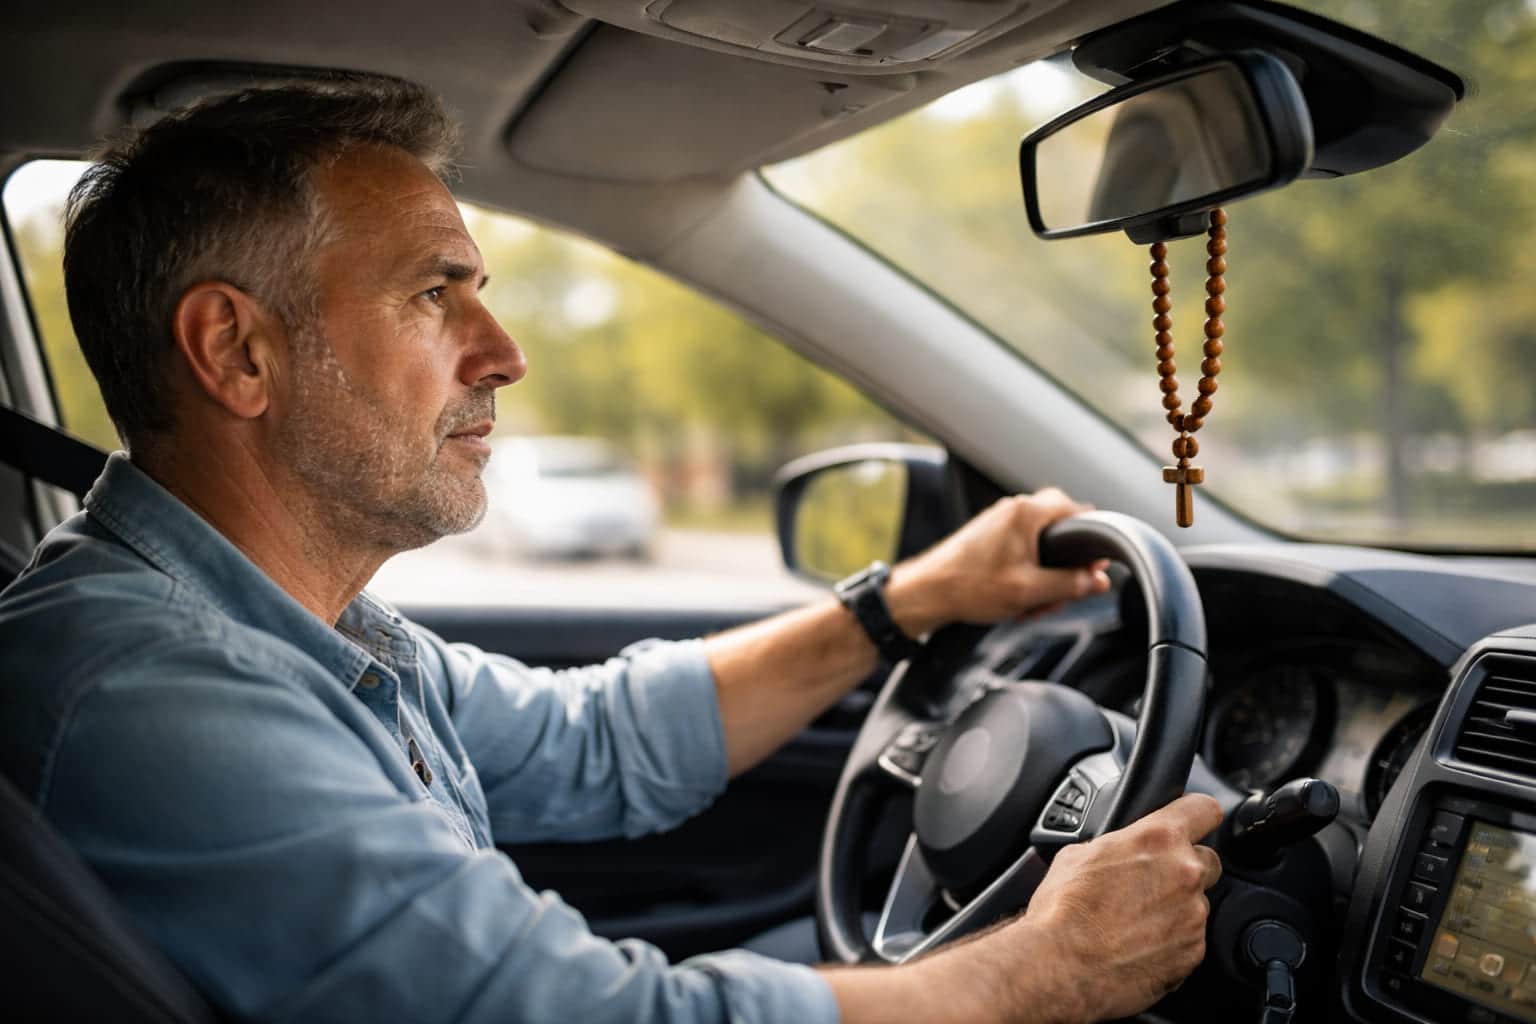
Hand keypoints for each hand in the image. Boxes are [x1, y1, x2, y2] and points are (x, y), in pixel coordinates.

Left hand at [885, 488, 1110, 635]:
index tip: (1092, 564)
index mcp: (1025, 513)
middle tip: (1055, 595)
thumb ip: (1071, 584)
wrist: (927, 592)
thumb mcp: (1030, 591)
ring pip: (1038, 546)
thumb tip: (1099, 580)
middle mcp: (1012, 510)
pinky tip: (1014, 600)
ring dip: (1041, 577)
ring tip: (1029, 604)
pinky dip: (1023, 575)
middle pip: (1058, 531)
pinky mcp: (988, 537)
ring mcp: (998, 522)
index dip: (1089, 538)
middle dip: (1063, 567)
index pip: (1076, 510)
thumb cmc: (971, 587)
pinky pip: (1019, 551)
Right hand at [1016, 793, 1224, 1020]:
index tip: (1193, 822)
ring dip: (1175, 908)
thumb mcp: (1078, 854)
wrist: (1060, 966)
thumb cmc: (1062, 912)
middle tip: (1151, 882)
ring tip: (1134, 922)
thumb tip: (1121, 850)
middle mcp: (1184, 873)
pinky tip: (1137, 945)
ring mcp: (1193, 916)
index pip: (1204, 809)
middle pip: (1207, 860)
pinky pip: (1191, 939)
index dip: (1197, 814)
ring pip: (1196, 903)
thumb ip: (1116, 845)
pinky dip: (1172, 941)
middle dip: (1185, 868)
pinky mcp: (1193, 953)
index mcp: (1157, 839)